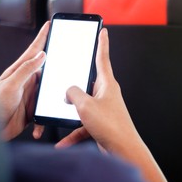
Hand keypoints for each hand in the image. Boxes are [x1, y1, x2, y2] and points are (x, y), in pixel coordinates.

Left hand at [0, 22, 48, 140]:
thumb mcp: (11, 85)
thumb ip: (26, 70)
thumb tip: (41, 55)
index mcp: (20, 72)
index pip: (34, 51)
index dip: (42, 37)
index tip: (49, 25)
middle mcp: (26, 82)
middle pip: (47, 72)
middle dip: (57, 70)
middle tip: (69, 63)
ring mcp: (29, 96)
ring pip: (48, 94)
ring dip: (53, 100)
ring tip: (59, 104)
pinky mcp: (31, 111)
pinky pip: (43, 113)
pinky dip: (43, 122)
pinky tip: (38, 129)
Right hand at [55, 28, 181, 181]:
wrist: (122, 150)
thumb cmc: (110, 126)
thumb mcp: (85, 105)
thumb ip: (73, 93)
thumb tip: (69, 91)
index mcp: (106, 84)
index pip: (103, 58)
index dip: (102, 42)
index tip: (103, 31)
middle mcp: (106, 94)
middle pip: (87, 82)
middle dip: (75, 83)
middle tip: (66, 76)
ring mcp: (103, 109)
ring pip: (82, 105)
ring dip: (71, 111)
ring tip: (59, 113)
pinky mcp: (100, 123)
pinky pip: (82, 125)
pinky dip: (72, 133)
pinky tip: (62, 142)